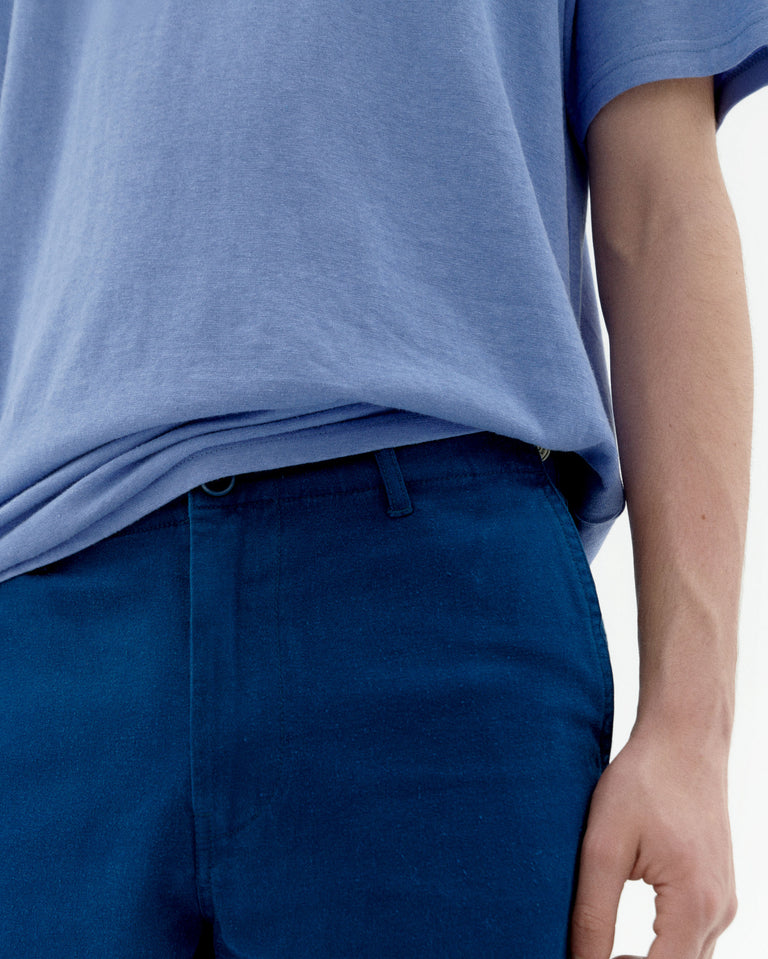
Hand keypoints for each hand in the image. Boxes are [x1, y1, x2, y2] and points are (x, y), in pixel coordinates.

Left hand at [569, 727, 737, 958]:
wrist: (684, 739)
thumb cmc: (643, 781)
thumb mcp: (603, 844)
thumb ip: (592, 912)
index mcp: (694, 904)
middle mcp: (720, 911)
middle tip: (587, 958)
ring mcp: (725, 902)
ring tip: (601, 955)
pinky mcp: (719, 891)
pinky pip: (695, 941)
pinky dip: (664, 951)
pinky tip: (627, 942)